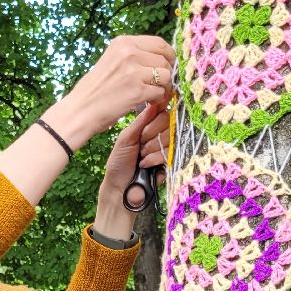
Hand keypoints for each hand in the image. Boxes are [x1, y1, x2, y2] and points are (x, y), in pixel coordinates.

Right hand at [44, 35, 174, 149]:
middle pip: (164, 59)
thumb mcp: (112, 60)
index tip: (168, 65)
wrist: (81, 109)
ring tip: (152, 93)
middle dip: (166, 73)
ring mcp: (134, 71)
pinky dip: (157, 99)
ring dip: (163, 87)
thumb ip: (133, 55)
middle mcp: (130, 53)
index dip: (168, 55)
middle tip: (160, 84)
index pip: (159, 43)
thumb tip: (160, 58)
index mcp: (123, 42)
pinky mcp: (138, 91)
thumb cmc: (96, 89)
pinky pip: (160, 92)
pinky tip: (147, 101)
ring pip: (165, 75)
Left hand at [92, 104, 170, 235]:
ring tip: (141, 157)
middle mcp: (159, 135)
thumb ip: (141, 121)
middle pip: (168, 121)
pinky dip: (154, 158)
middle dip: (151, 133)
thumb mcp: (125, 138)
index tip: (145, 125)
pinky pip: (170, 152)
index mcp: (148, 126)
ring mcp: (166, 148)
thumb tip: (155, 102)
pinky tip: (145, 165)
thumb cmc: (119, 163)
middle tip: (140, 145)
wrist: (120, 188)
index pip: (161, 110)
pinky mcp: (171, 162)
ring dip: (151, 148)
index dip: (155, 116)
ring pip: (169, 137)